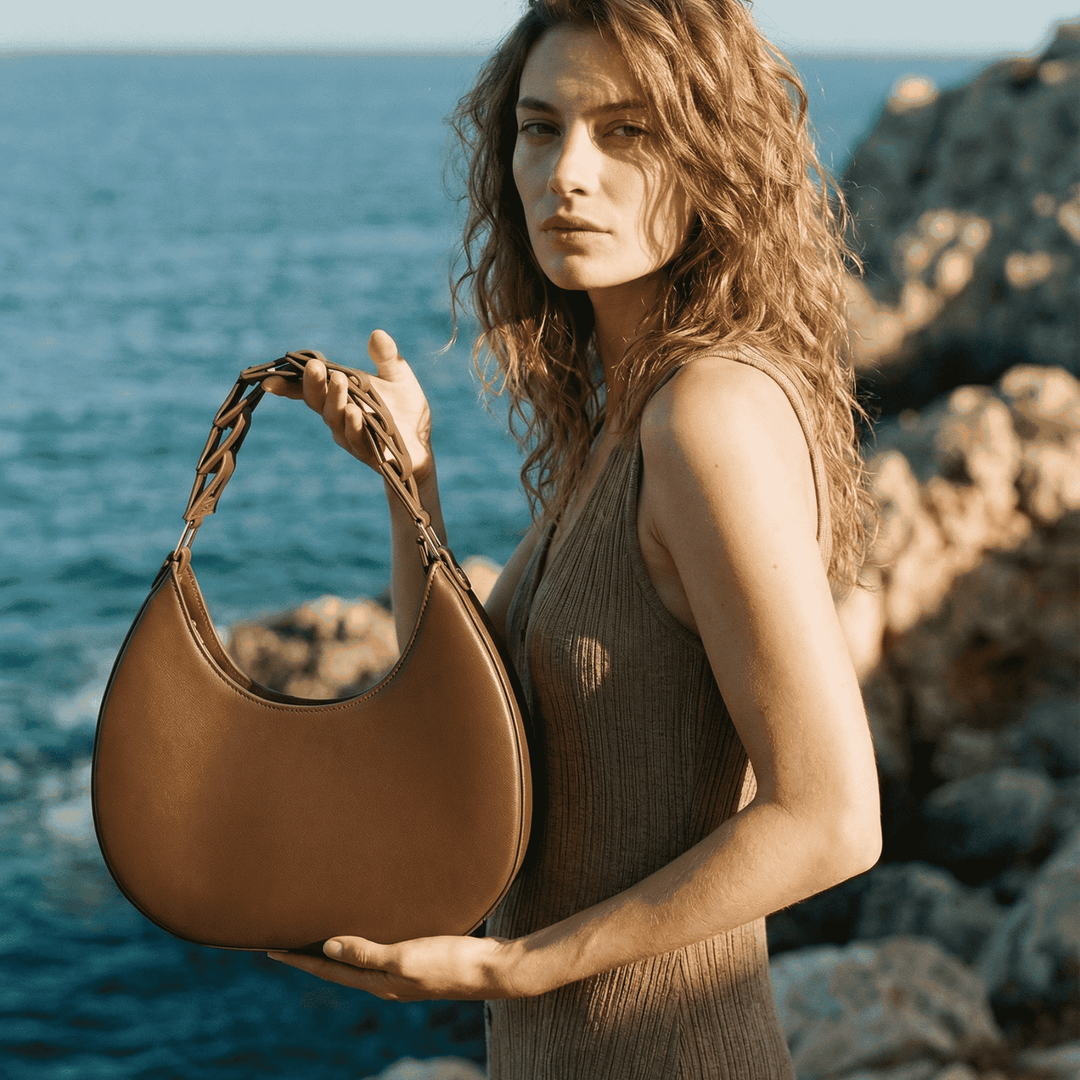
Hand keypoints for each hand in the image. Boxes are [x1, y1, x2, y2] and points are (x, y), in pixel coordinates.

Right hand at [264, 330, 434, 484]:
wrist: (422, 444)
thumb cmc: (405, 410)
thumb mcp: (398, 377)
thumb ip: (387, 357)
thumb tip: (377, 334)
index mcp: (339, 395)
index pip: (309, 389)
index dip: (288, 385)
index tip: (269, 379)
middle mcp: (338, 415)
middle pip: (318, 400)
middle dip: (314, 383)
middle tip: (315, 367)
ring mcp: (349, 435)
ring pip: (335, 418)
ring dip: (335, 399)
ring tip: (338, 381)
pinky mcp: (368, 452)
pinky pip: (357, 439)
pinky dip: (354, 425)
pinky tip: (355, 412)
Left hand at [267, 933, 528, 1000]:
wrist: (495, 969)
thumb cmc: (452, 962)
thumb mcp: (406, 957)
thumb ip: (368, 953)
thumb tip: (328, 947)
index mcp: (379, 982)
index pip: (329, 970)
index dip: (299, 961)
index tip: (270, 950)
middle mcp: (387, 981)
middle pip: (339, 968)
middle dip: (311, 957)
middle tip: (286, 940)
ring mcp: (405, 973)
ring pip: (360, 962)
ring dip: (337, 951)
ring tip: (318, 935)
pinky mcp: (421, 961)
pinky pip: (381, 953)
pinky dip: (364, 944)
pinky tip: (369, 932)